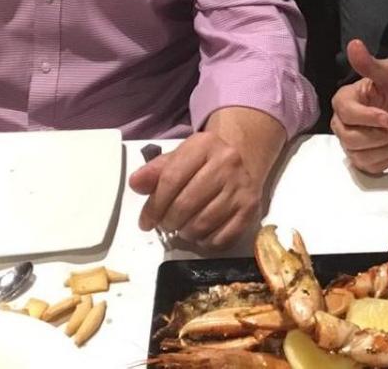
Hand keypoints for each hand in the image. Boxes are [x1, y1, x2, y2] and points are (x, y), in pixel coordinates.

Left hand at [127, 129, 262, 247]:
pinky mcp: (252, 209)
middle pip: (186, 204)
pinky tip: (201, 233)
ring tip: (183, 226)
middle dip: (168, 221)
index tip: (145, 222)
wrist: (243, 159)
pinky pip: (222, 238)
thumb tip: (136, 184)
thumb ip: (154, 172)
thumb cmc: (202, 162)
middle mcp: (228, 162)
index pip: (171, 179)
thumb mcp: (177, 158)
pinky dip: (206, 242)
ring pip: (203, 223)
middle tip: (165, 224)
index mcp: (204, 145)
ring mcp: (242, 187)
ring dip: (186, 232)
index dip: (153, 206)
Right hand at [331, 39, 387, 173]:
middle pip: (351, 139)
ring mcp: (350, 143)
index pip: (347, 115)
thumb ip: (370, 64)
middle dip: (379, 137)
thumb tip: (354, 45)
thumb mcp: (387, 72)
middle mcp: (341, 123)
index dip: (368, 119)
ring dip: (386, 149)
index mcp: (343, 101)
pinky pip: (371, 167)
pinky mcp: (362, 158)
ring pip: (361, 156)